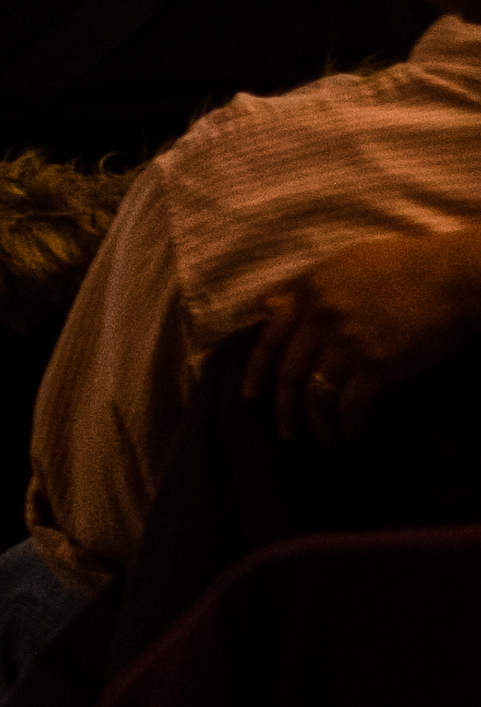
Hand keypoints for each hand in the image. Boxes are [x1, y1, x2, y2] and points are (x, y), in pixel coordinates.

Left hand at [238, 225, 480, 440]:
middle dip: (284, 410)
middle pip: (289, 374)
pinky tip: (352, 436)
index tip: (250, 397)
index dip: (256, 372)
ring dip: (317, 425)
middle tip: (286, 434)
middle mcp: (322, 318)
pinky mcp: (380, 364)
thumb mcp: (344, 264)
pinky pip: (353, 405)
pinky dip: (349, 426)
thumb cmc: (407, 265)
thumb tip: (262, 306)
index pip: (269, 339)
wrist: (456, 277)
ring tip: (322, 443)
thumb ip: (299, 286)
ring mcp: (349, 343)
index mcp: (309, 292)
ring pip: (317, 395)